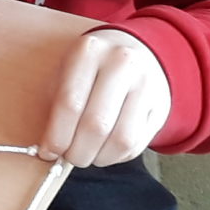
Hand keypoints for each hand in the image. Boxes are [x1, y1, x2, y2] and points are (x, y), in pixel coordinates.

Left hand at [39, 29, 171, 166]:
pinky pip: (138, 143)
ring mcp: (146, 84)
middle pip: (96, 124)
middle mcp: (122, 64)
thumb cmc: (91, 68)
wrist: (136, 52)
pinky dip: (118, 156)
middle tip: (70, 158)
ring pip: (121, 139)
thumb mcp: (67, 72)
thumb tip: (50, 148)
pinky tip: (106, 149)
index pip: (70, 103)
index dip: (57, 135)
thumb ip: (56, 105)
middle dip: (78, 152)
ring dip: (100, 157)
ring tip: (88, 155)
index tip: (48, 152)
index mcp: (89, 51)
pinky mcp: (161, 106)